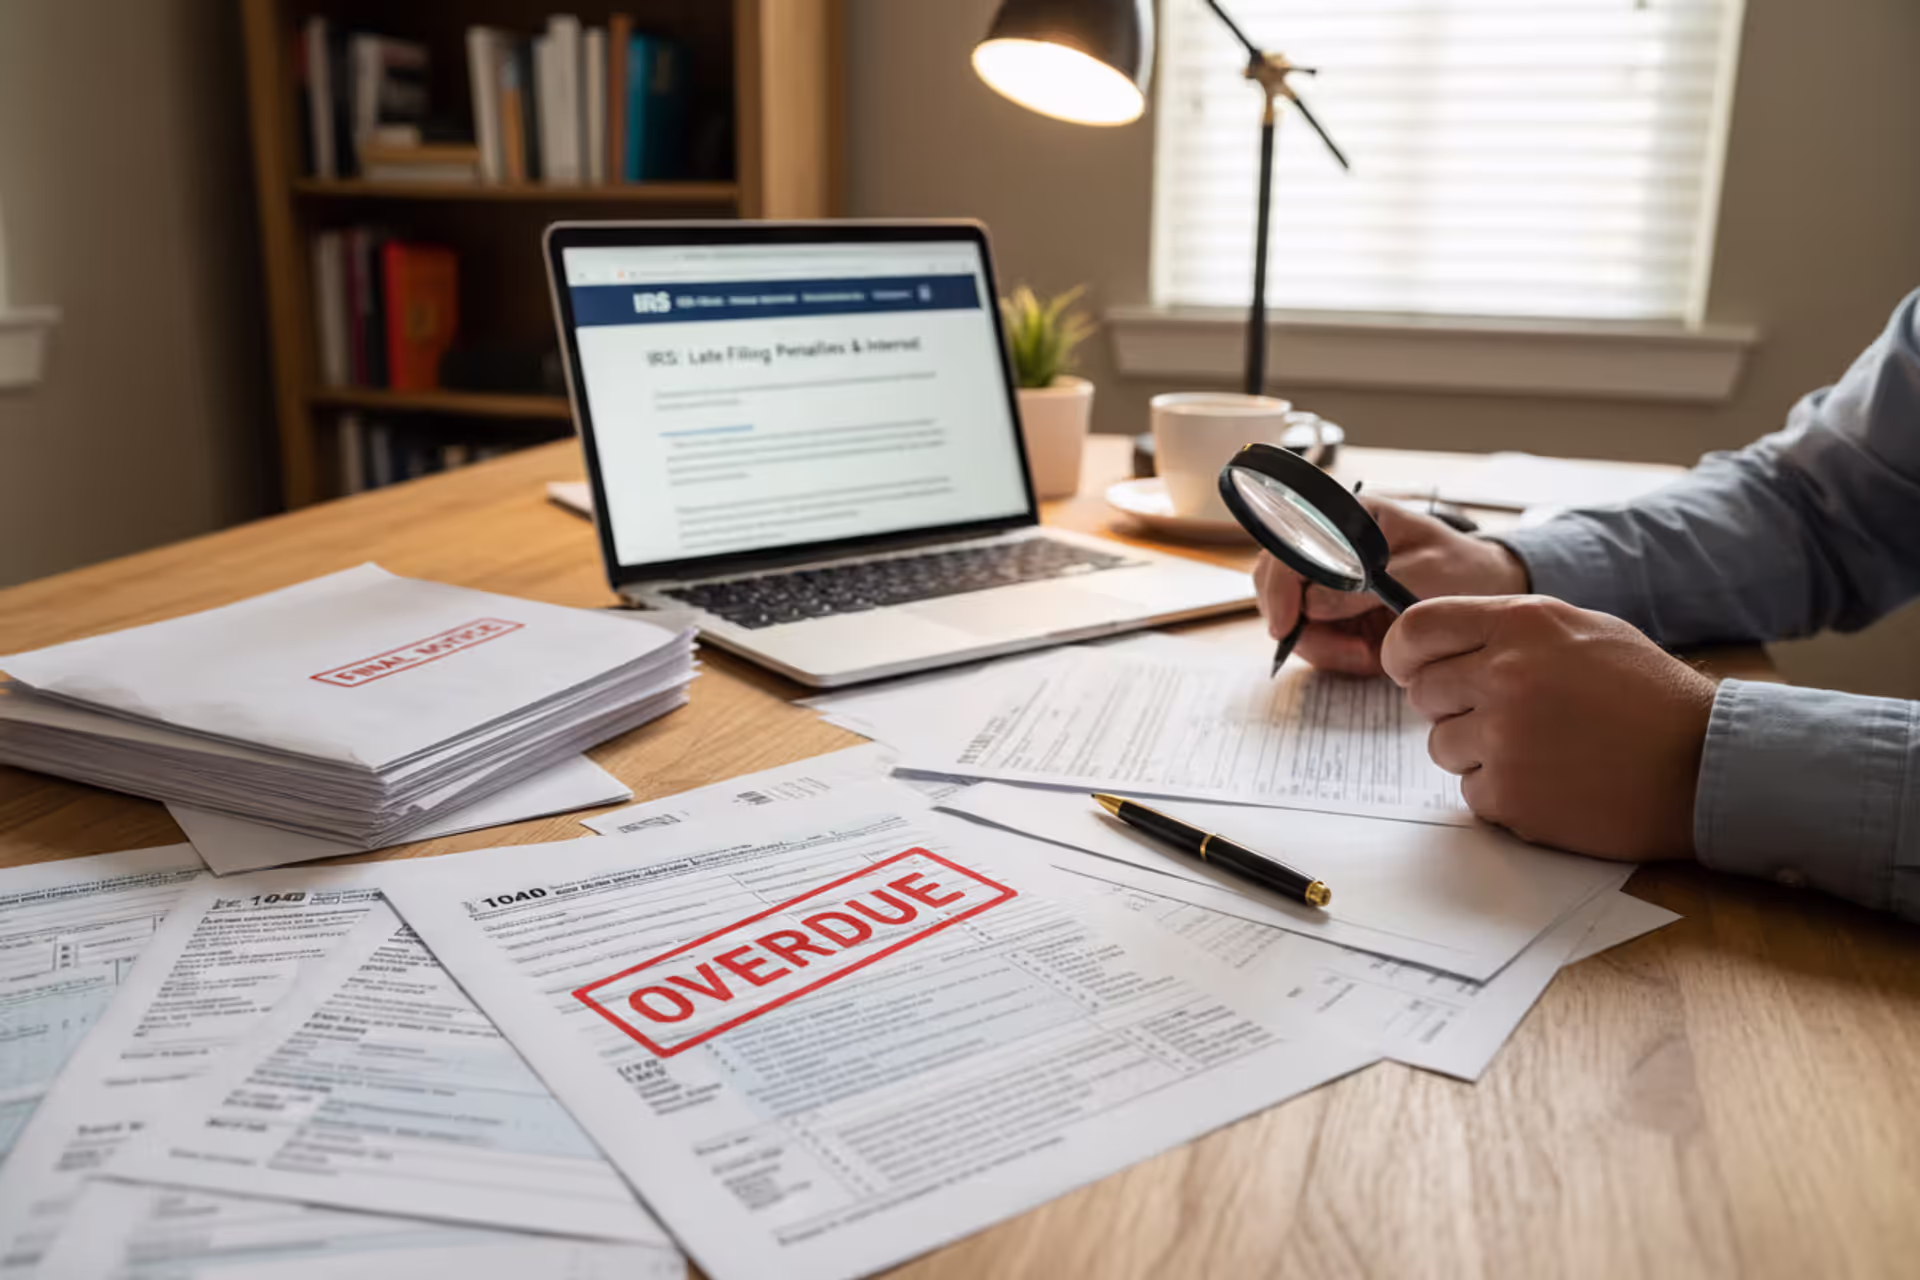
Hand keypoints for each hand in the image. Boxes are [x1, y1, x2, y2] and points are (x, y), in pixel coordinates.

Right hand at [1254, 498, 1528, 675]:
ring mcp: (1327, 580)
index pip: (1288, 546)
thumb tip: (1313, 605)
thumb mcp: (1423, 572)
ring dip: (1322, 646)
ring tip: (1366, 655)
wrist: (1485, 589)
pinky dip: (1335, 655)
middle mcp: (1327, 546)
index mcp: (1346, 518)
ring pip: (1291, 618)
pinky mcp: (1335, 611)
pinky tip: (1368, 655)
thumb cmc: (1462, 568)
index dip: (1279, 585)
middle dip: (1298, 625)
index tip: (1288, 626)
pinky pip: (1314, 638)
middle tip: (1345, 652)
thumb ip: (1366, 586)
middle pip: (1275, 583)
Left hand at [1381, 595, 1716, 860]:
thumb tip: (1442, 645)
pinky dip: (1502, 790)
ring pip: (1441, 745)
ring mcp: (1504, 738)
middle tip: (1502, 714)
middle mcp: (1504, 675)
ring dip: (1476, 750)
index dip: (1403, 653)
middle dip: (1451, 706)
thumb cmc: (1647, 696)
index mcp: (1521, 625)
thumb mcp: (1583, 631)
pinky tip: (1551, 780)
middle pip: (1423, 693)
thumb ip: (1509, 631)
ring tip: (1539, 747)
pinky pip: (1472, 790)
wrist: (1703, 765)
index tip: (1409, 669)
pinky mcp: (1510, 795)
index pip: (1416, 628)